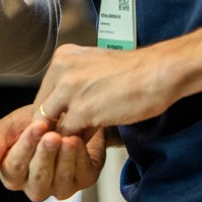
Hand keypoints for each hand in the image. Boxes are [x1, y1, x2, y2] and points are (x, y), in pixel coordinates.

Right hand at [0, 104, 105, 201]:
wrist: (65, 111)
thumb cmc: (35, 119)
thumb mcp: (8, 128)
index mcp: (13, 173)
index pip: (14, 167)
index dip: (25, 147)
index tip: (34, 127)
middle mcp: (35, 184)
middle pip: (37, 178)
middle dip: (44, 154)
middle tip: (50, 133)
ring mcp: (59, 185)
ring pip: (59, 180)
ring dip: (63, 158)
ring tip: (66, 137)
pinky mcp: (83, 179)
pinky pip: (81, 175)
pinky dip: (79, 158)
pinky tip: (77, 141)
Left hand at [33, 43, 176, 135]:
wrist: (158, 73)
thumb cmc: (135, 73)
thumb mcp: (95, 69)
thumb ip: (75, 84)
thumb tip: (64, 109)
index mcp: (63, 56)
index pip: (45, 91)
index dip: (51, 112)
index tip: (56, 125)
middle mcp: (61, 68)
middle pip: (43, 107)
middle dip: (52, 126)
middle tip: (60, 140)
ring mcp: (69, 89)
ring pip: (51, 122)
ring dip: (62, 136)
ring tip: (72, 144)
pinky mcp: (82, 109)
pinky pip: (68, 133)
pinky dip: (75, 142)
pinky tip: (84, 145)